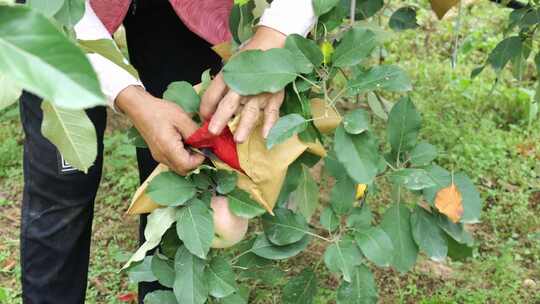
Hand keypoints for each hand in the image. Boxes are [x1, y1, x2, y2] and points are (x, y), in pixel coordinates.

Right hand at [116, 86, 204, 174]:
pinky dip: (182, 156)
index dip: (200, 159)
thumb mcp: (182, 118)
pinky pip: (174, 161)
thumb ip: (196, 133)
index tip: (203, 146)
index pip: (188, 165)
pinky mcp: (158, 154)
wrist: (140, 108)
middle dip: (195, 160)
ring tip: (190, 141)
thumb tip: (208, 142)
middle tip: (198, 144)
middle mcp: (162, 157)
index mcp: (167, 148)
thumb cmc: (159, 111)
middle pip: (184, 170)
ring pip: (179, 167)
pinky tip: (183, 141)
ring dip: (189, 158)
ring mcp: (159, 157)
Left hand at [200, 26, 286, 142]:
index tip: (203, 119)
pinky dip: (270, 124)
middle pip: (229, 104)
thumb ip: (221, 86)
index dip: (205, 108)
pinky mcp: (275, 96)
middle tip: (212, 131)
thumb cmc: (247, 58)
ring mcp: (260, 92)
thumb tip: (210, 108)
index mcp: (228, 76)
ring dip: (244, 126)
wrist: (272, 43)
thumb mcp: (230, 67)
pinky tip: (266, 135)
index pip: (212, 94)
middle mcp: (243, 85)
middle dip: (220, 118)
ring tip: (238, 139)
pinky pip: (272, 113)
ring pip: (250, 111)